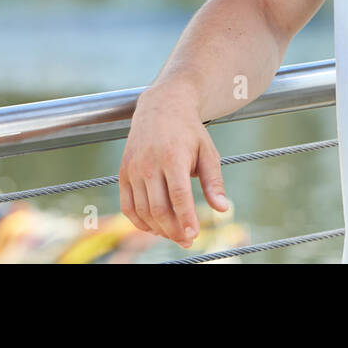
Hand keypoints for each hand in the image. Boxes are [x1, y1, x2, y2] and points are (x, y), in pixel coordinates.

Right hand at [119, 84, 230, 248]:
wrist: (161, 107)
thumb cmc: (189, 131)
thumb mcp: (207, 151)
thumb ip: (214, 181)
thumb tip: (223, 209)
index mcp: (173, 156)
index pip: (178, 196)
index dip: (186, 219)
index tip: (194, 235)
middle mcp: (149, 163)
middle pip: (159, 208)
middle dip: (174, 230)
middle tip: (188, 240)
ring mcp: (133, 169)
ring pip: (143, 211)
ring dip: (158, 229)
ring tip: (174, 235)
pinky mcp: (123, 172)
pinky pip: (127, 206)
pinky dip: (139, 222)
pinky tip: (154, 227)